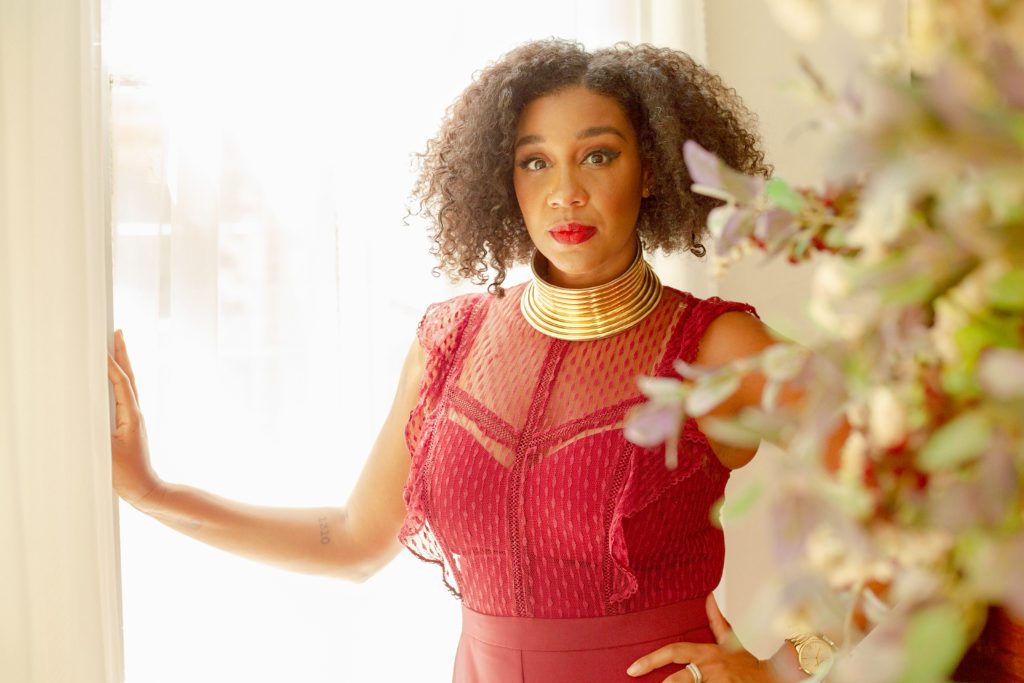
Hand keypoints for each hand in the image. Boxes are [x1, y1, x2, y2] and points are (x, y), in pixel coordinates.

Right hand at [107, 329, 161, 507]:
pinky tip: (113, 380)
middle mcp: (135, 413)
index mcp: (131, 416)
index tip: (104, 347)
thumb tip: (86, 414)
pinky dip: (118, 382)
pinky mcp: (130, 426)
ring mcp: (134, 419)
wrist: (146, 490)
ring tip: (116, 347)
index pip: (122, 383)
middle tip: (117, 332)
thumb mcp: (107, 451)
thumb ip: (97, 430)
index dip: (113, 365)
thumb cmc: (127, 474)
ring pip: (127, 386)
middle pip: (129, 377)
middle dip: (123, 354)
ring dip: (122, 365)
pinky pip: (123, 397)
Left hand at [626, 594, 777, 681]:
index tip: (632, 668)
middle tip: (642, 681)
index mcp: (707, 653)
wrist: (770, 679)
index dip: (652, 659)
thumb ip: (716, 621)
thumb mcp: (729, 641)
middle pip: (681, 678)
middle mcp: (710, 669)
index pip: (675, 652)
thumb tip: (708, 596)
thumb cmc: (745, 664)